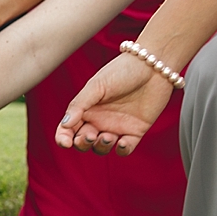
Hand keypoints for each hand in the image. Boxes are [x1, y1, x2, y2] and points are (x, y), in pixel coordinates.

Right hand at [55, 54, 173, 155]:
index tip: (65, 143)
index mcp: (86, 109)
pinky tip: (121, 143)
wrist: (153, 65)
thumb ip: (79, 105)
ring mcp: (117, 126)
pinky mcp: (136, 130)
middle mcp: (99, 120)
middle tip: (90, 136)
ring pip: (102, 147)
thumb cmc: (122, 70)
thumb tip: (65, 124)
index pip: (68, 129)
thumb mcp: (96, 86)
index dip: (63, 138)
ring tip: (107, 137)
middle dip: (83, 144)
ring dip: (101, 147)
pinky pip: (125, 148)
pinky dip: (121, 150)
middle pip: (83, 141)